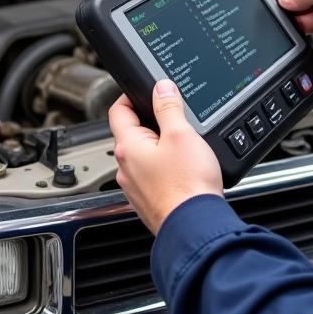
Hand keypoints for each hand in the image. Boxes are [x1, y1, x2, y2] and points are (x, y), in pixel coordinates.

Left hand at [108, 81, 222, 234]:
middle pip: (130, 132)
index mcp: (128, 147)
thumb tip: (161, 87)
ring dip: (157, 145)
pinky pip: (151, 174)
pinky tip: (182, 168)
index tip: (147, 90)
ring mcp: (135, 187)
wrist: (195, 226)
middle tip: (173, 116)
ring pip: (142, 155)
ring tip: (182, 143)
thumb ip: (168, 107)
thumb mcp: (181, 134)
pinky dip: (163, 166)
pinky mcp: (148, 200)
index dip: (131, 95)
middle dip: (150, 121)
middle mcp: (125, 168)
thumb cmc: (187, 185)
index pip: (117, 110)